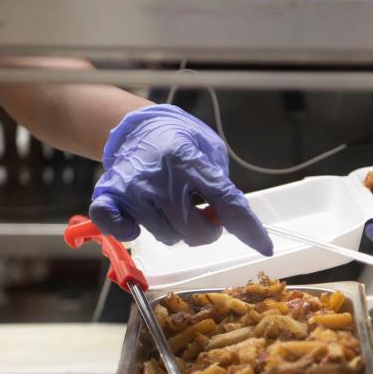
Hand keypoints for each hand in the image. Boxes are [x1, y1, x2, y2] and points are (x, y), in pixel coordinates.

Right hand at [90, 104, 273, 255]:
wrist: (136, 127)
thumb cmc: (178, 141)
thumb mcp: (209, 150)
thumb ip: (221, 183)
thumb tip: (229, 219)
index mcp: (188, 159)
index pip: (225, 199)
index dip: (247, 226)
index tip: (264, 246)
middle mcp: (159, 176)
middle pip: (194, 230)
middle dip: (206, 228)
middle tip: (202, 211)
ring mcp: (132, 189)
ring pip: (166, 236)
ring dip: (174, 227)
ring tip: (171, 201)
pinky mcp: (108, 197)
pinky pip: (121, 231)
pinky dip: (130, 230)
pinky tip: (139, 216)